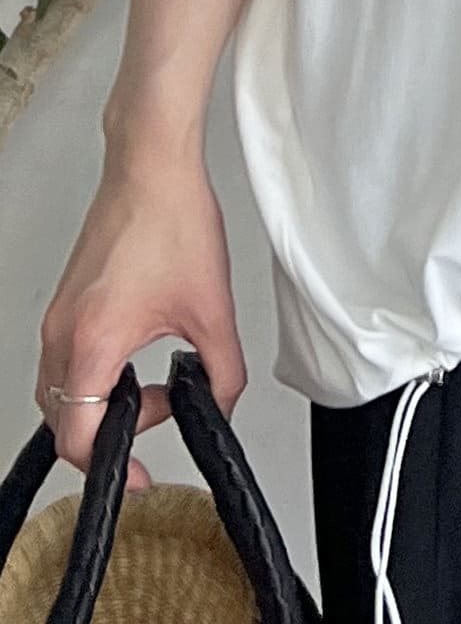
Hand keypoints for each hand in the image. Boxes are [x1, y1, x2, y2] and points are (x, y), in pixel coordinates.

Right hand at [36, 149, 246, 493]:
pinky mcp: (65, 302)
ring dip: (104, 402)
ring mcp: (59, 317)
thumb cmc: (172, 221)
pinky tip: (136, 358)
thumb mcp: (213, 308)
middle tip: (160, 416)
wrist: (151, 168)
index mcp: (94, 342)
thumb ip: (221, 370)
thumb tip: (219, 404)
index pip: (78, 437)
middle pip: (64, 420)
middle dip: (112, 433)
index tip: (139, 472)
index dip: (109, 466)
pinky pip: (65, 360)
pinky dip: (95, 374)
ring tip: (153, 387)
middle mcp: (64, 333)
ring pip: (61, 392)